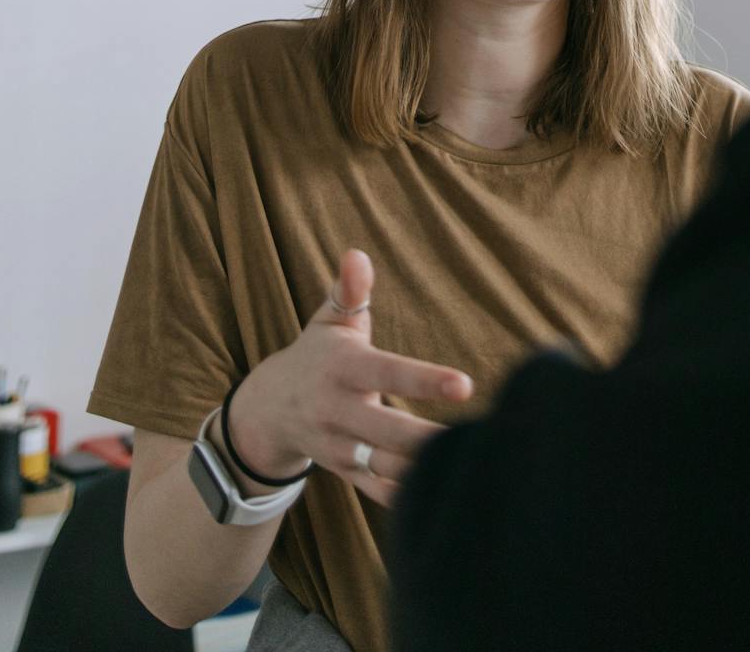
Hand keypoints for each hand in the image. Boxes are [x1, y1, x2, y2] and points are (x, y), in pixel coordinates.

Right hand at [227, 250, 473, 509]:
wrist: (270, 412)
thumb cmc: (316, 355)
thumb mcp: (328, 320)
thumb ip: (348, 290)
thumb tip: (357, 254)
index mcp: (343, 369)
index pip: (388, 374)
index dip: (425, 380)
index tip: (465, 384)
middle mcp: (338, 412)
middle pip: (388, 433)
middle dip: (429, 440)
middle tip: (480, 439)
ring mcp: (341, 449)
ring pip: (388, 468)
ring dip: (428, 469)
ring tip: (475, 463)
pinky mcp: (348, 475)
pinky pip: (381, 493)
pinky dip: (412, 496)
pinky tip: (451, 488)